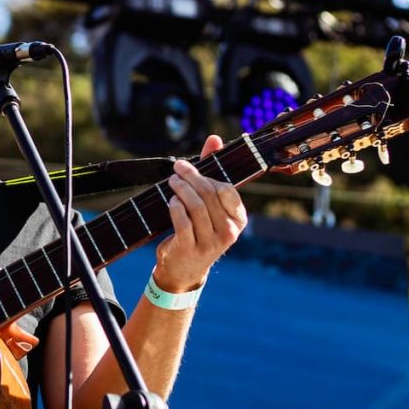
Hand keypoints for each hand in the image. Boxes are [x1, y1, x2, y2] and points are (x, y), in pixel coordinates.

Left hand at [154, 134, 247, 291]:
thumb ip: (212, 170)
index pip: (226, 190)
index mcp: (239, 219)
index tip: (192, 164)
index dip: (208, 174)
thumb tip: (214, 138)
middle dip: (191, 177)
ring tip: (172, 181)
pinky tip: (170, 200)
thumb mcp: (209, 205)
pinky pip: (182, 221)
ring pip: (195, 206)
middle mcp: (229, 232)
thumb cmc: (199, 229)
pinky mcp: (190, 248)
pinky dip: (174, 207)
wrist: (185, 269)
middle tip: (178, 169)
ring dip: (181, 189)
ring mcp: (210, 242)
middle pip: (209, 195)